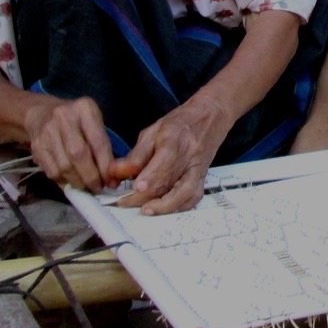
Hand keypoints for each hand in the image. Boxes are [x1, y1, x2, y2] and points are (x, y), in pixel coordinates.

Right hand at [23, 96, 115, 192]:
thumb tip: (110, 176)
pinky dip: (64, 182)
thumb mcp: (93, 122)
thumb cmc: (75, 120)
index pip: (98, 142)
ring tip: (87, 187)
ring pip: (64, 166)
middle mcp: (64, 117)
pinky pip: (52, 171)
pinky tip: (72, 183)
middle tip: (99, 188)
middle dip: (91, 177)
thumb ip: (102, 144)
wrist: (41, 113)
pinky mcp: (36, 146)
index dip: (105, 166)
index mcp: (85, 109)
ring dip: (78, 182)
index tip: (112, 182)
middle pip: (78, 155)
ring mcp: (47, 132)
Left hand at [109, 93, 230, 214]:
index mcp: (175, 138)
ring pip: (186, 192)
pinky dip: (180, 207)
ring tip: (146, 210)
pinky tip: (165, 210)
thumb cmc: (181, 123)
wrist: (211, 116)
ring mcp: (198, 168)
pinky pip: (194, 197)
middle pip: (170, 180)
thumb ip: (136, 154)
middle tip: (125, 202)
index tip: (136, 187)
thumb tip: (116, 172)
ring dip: (165, 206)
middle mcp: (189, 155)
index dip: (151, 175)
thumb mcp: (153, 131)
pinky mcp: (202, 177)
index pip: (165, 159)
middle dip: (146, 195)